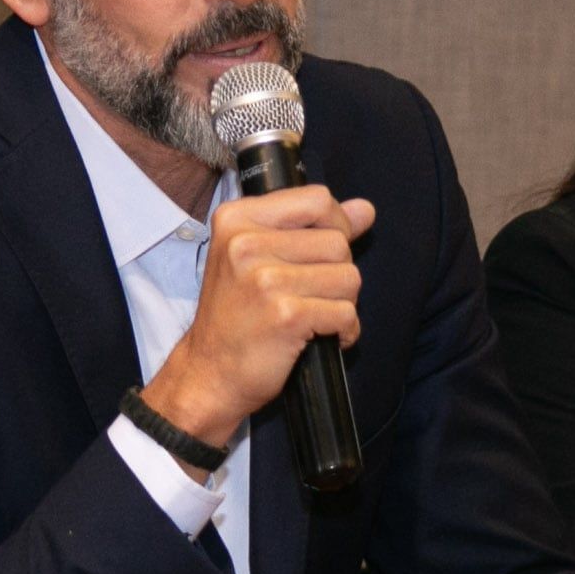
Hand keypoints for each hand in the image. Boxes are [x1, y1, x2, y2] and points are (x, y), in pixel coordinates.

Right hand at [141, 186, 375, 449]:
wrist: (208, 374)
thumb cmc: (236, 317)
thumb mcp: (259, 258)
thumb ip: (312, 228)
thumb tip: (366, 209)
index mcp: (237, 218)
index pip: (317, 199)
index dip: (336, 225)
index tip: (322, 253)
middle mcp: (246, 243)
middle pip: (338, 242)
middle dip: (338, 273)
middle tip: (308, 296)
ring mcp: (265, 279)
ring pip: (349, 277)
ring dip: (342, 304)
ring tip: (312, 317)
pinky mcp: (285, 315)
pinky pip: (346, 313)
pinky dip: (344, 331)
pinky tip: (317, 338)